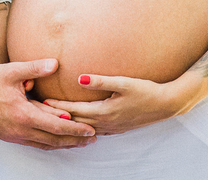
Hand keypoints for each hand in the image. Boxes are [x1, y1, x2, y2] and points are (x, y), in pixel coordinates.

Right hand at [0, 59, 96, 149]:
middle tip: (91, 139)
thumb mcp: (12, 71)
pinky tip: (55, 140)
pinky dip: (48, 143)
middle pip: (54, 140)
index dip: (76, 129)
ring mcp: (14, 136)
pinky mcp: (9, 136)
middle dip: (74, 140)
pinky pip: (33, 144)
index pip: (56, 126)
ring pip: (44, 144)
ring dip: (63, 144)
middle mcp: (20, 130)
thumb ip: (35, 68)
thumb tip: (55, 63)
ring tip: (78, 142)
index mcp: (23, 115)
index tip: (90, 130)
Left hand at [42, 74, 186, 135]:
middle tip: (40, 111)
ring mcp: (112, 127)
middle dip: (58, 116)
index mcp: (105, 112)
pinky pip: (95, 129)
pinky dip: (82, 127)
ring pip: (84, 127)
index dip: (57, 106)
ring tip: (53, 118)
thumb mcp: (123, 82)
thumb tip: (78, 78)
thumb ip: (99, 80)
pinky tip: (77, 125)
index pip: (74, 110)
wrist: (167, 104)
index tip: (41, 102)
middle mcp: (106, 122)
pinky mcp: (117, 127)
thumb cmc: (146, 90)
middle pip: (75, 121)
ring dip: (69, 123)